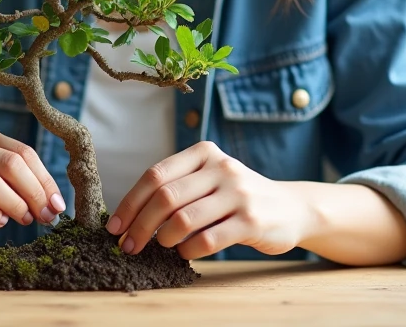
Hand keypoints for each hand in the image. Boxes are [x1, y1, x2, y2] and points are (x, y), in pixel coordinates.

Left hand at [105, 141, 309, 259]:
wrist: (291, 208)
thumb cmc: (236, 197)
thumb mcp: (209, 179)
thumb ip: (177, 187)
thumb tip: (130, 217)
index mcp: (204, 153)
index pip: (155, 175)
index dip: (130, 203)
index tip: (115, 227)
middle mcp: (221, 168)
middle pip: (165, 197)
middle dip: (140, 225)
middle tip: (129, 246)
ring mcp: (238, 193)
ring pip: (184, 219)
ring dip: (164, 239)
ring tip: (162, 246)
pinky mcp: (251, 221)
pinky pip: (208, 239)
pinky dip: (189, 250)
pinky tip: (186, 253)